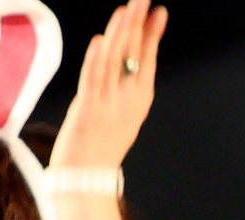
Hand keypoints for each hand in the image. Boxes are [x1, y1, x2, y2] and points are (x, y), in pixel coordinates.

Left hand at [51, 0, 167, 170]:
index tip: (158, 11)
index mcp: (139, 99)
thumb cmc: (100, 146)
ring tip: (125, 10)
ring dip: (120, 33)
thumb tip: (125, 61)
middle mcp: (128, 99)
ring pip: (115, 62)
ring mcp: (108, 104)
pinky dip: (97, 59)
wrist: (86, 177)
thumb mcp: (121, 115)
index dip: (152, 33)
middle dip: (138, 24)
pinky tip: (102, 40)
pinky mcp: (88, 110)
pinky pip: (94, 79)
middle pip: (134, 54)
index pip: (147, 58)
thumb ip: (124, 88)